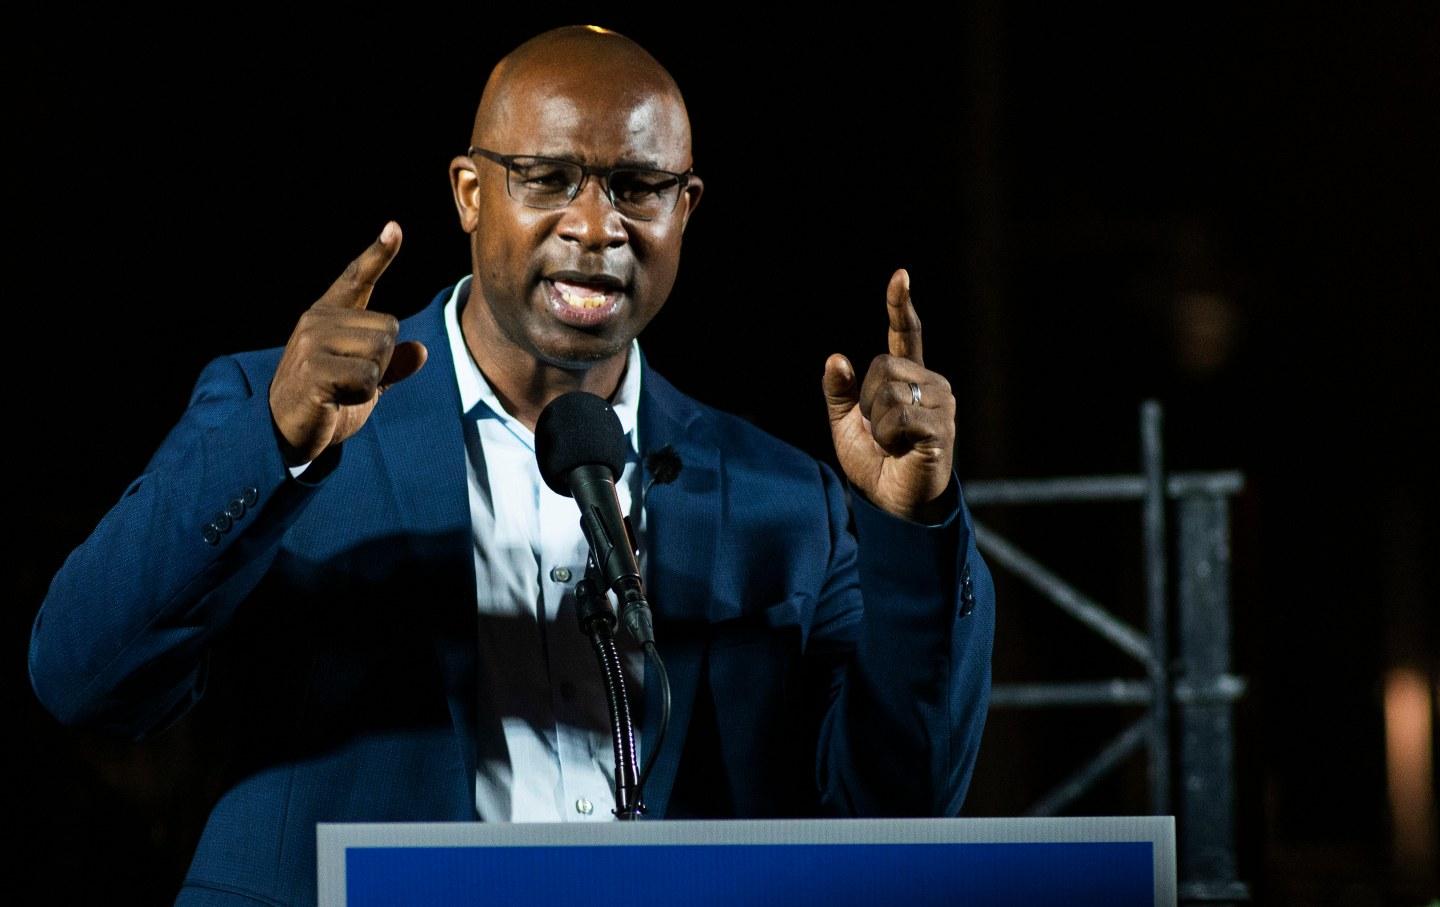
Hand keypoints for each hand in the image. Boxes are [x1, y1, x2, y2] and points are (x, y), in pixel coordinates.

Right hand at [269, 222, 427, 464]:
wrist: (284, 432)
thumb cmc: (326, 403)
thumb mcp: (366, 381)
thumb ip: (393, 364)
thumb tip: (421, 350)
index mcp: (328, 316)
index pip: (357, 278)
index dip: (378, 254)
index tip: (394, 228)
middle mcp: (317, 321)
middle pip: (389, 327)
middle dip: (383, 360)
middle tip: (349, 380)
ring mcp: (311, 343)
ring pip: (381, 350)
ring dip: (373, 379)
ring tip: (341, 390)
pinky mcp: (313, 370)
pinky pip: (368, 378)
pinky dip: (363, 396)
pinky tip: (336, 400)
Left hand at [822, 269, 955, 522]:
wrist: (893, 503)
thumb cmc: (875, 463)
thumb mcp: (845, 425)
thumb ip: (839, 392)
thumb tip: (836, 357)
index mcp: (907, 378)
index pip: (906, 334)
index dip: (900, 306)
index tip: (900, 275)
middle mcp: (930, 383)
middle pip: (882, 365)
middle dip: (866, 401)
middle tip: (880, 432)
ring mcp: (941, 403)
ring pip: (889, 391)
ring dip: (876, 424)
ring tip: (892, 444)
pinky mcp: (942, 426)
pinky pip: (898, 416)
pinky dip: (886, 437)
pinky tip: (901, 450)